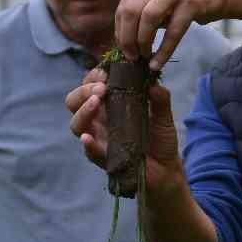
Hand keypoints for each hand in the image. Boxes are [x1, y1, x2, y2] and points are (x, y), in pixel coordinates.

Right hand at [66, 67, 185, 193]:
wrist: (166, 168)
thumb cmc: (160, 140)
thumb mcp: (163, 117)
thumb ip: (160, 100)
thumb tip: (154, 84)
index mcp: (108, 106)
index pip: (89, 87)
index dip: (92, 77)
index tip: (105, 73)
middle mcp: (99, 121)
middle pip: (74, 103)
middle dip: (83, 91)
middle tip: (101, 88)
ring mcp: (99, 139)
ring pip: (77, 125)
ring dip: (83, 111)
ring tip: (96, 102)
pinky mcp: (104, 159)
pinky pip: (90, 152)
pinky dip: (88, 144)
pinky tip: (88, 138)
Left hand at [113, 0, 225, 70]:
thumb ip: (140, 11)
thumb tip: (124, 41)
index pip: (122, 7)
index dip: (120, 32)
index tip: (124, 49)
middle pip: (130, 12)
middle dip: (127, 39)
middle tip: (131, 56)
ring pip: (148, 18)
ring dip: (143, 42)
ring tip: (144, 56)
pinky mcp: (191, 2)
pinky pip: (173, 31)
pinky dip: (163, 51)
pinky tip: (157, 63)